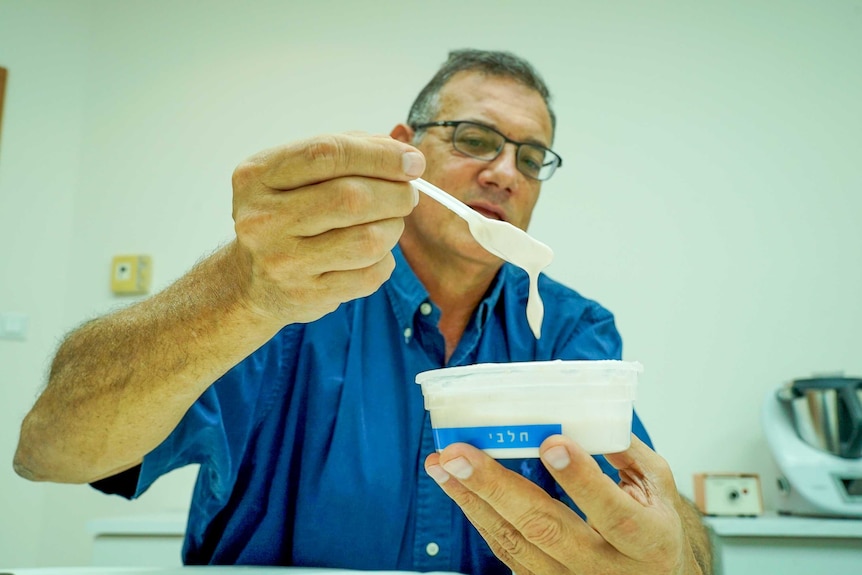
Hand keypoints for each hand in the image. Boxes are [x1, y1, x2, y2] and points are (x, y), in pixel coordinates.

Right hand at [231, 132, 424, 323]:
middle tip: (407, 195)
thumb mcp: (294, 174)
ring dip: (394, 228)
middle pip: (352, 198)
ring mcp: (284, 261)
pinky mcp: (307, 295)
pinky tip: (373, 254)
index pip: (327, 154)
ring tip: (389, 223)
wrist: (251, 282)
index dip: (379, 156)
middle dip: (396, 194)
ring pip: (368, 239)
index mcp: (258, 176)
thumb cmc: (285, 214)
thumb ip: (345, 152)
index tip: (413, 162)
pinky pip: (370, 275)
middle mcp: (264, 219)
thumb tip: (401, 154)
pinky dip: (384, 260)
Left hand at [425, 434, 708, 574]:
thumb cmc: (654, 527)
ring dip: (472, 500)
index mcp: (648, 540)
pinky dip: (479, 516)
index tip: (551, 442)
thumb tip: (584, 411)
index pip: (613, 512)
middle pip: (547, 531)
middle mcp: (608, 570)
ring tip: (442, 465)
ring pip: (515, 544)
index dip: (581, 480)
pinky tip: (458, 489)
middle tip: (459, 454)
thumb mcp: (657, 486)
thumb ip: (625, 451)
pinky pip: (506, 553)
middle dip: (496, 488)